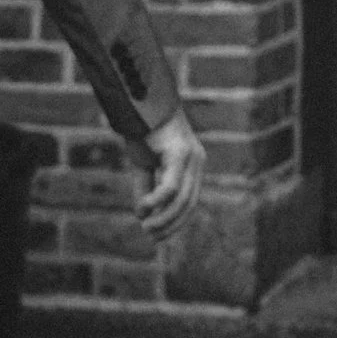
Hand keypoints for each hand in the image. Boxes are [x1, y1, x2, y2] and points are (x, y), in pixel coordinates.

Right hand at [134, 108, 205, 240]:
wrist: (139, 101)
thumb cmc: (143, 131)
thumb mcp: (144, 165)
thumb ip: (147, 187)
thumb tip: (143, 214)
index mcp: (193, 163)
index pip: (191, 201)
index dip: (176, 222)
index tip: (158, 236)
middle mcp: (197, 160)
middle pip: (189, 204)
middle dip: (171, 224)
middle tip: (152, 235)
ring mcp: (191, 156)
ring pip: (182, 199)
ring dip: (164, 218)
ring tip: (147, 226)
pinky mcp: (179, 153)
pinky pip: (171, 186)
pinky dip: (157, 201)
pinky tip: (144, 208)